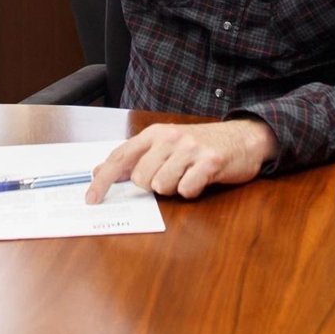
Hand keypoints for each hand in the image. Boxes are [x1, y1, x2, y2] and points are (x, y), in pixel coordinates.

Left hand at [85, 119, 278, 201]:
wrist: (243, 138)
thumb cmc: (199, 146)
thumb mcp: (164, 146)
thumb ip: (135, 158)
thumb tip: (100, 172)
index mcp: (154, 134)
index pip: (119, 158)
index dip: (102, 180)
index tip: (91, 199)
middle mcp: (169, 138)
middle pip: (141, 178)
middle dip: (152, 186)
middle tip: (171, 176)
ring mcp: (190, 149)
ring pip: (162, 186)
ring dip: (173, 189)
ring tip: (186, 176)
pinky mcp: (210, 162)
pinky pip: (187, 189)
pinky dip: (191, 191)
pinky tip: (199, 180)